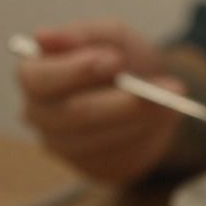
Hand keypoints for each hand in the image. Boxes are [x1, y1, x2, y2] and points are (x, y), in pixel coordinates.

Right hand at [16, 20, 185, 181]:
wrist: (149, 93)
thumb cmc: (120, 59)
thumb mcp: (110, 36)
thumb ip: (83, 36)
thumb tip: (44, 37)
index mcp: (35, 77)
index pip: (38, 79)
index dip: (74, 71)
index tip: (114, 60)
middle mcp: (41, 116)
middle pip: (71, 115)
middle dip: (117, 102)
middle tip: (154, 90)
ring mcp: (64, 147)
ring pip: (98, 141)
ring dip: (138, 120)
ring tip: (171, 100)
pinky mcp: (93, 169)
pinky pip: (117, 158)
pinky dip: (144, 137)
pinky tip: (162, 118)